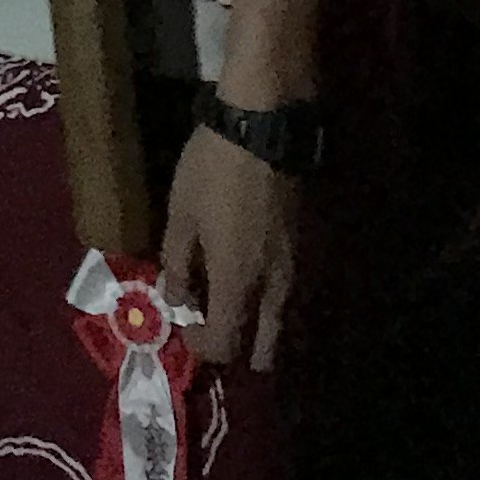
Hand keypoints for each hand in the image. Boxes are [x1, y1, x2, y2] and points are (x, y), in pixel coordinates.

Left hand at [156, 124, 306, 369]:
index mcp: (238, 284)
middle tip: (213, 326)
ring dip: (258, 327)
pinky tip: (250, 272)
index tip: (185, 330)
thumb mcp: (182, 214)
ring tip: (229, 300)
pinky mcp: (304, 247)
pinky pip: (288, 294)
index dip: (203, 349)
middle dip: (240, 351)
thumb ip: (178, 263)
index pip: (225, 346)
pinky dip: (270, 300)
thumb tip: (175, 300)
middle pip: (266, 350)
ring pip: (282, 323)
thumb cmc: (214, 170)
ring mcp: (295, 268)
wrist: (266, 128)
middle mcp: (273, 288)